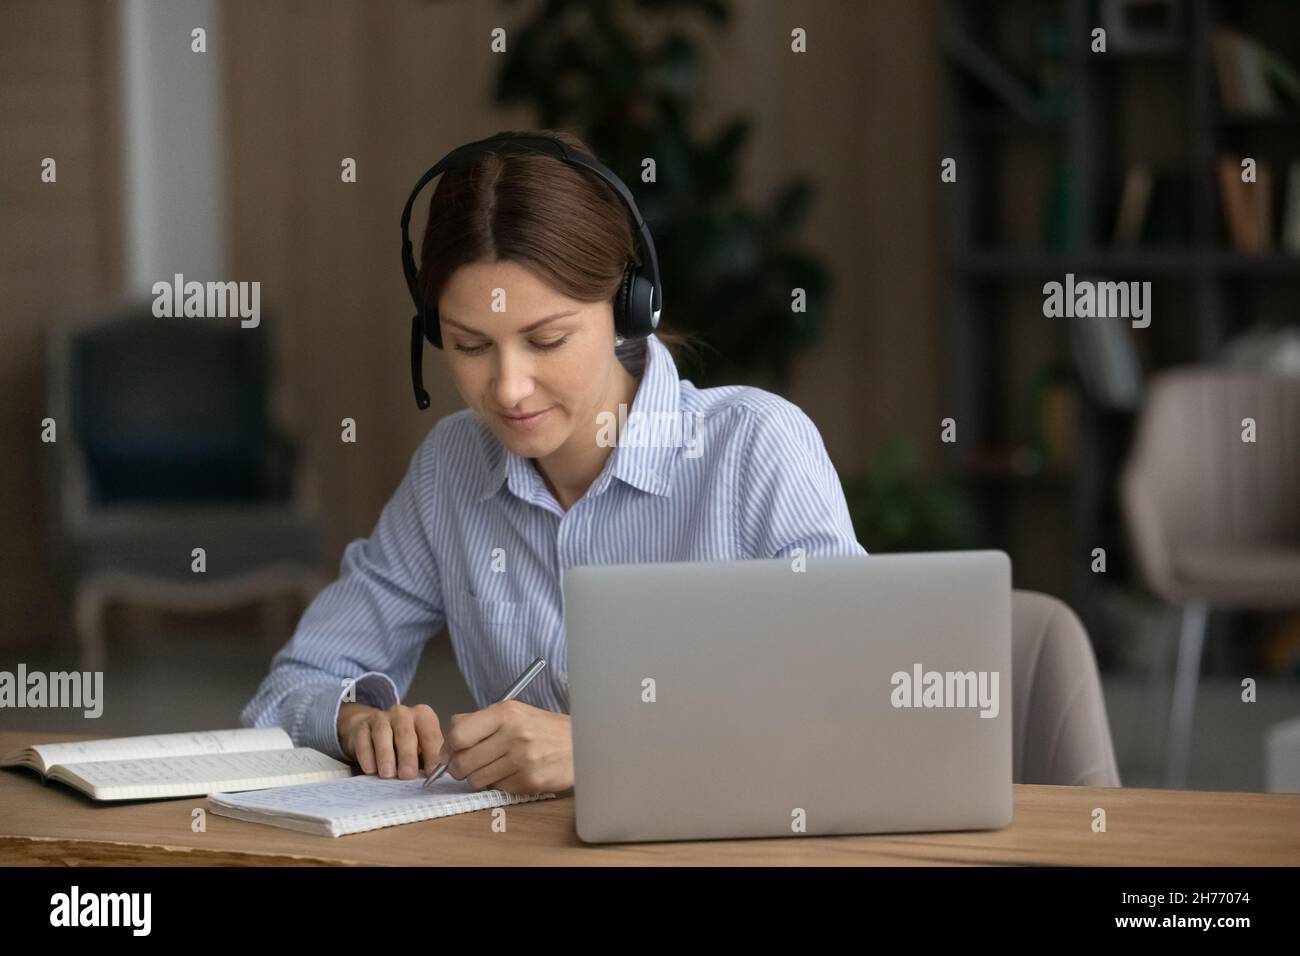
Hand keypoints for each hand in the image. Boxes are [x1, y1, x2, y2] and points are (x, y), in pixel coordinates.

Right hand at [337, 702, 443, 779]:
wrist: (371, 729)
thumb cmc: (402, 742)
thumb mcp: (420, 746)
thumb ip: (426, 758)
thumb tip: (430, 776)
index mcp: (423, 716)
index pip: (430, 734)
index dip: (432, 754)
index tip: (431, 772)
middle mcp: (402, 713)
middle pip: (406, 734)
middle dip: (408, 756)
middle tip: (408, 775)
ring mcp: (381, 717)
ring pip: (383, 734)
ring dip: (386, 756)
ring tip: (388, 774)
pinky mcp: (362, 726)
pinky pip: (363, 739)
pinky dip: (366, 755)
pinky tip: (370, 769)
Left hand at [437, 700, 571, 794]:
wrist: (581, 743)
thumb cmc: (542, 728)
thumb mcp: (513, 712)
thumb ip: (479, 722)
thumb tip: (447, 745)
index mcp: (506, 712)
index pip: (458, 734)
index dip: (449, 748)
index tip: (451, 752)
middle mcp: (514, 734)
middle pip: (462, 762)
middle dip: (460, 767)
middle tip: (468, 765)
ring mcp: (523, 760)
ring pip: (477, 780)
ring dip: (480, 777)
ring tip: (496, 766)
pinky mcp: (530, 781)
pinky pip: (498, 789)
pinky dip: (501, 784)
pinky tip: (514, 772)